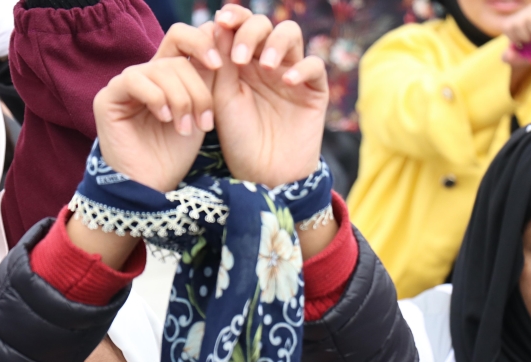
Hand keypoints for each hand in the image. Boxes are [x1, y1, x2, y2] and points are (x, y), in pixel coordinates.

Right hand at [93, 27, 219, 192]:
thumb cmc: (175, 155)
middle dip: (197, 90)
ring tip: (184, 128)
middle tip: (203, 122)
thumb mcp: (200, 114)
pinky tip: (164, 118)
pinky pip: (133, 80)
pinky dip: (155, 97)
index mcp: (167, 76)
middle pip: (176, 59)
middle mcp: (145, 76)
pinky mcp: (107, 98)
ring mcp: (124, 86)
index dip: (202, 43)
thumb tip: (221, 41)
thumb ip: (208, 80)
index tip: (220, 64)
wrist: (151, 188)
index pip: (182, 38)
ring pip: (159, 69)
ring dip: (180, 99)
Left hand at [211, 5, 326, 187]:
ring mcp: (291, 74)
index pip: (240, 26)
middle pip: (265, 24)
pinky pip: (314, 65)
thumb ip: (221, 63)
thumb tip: (216, 24)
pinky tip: (286, 81)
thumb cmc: (238, 140)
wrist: (264, 176)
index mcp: (241, 62)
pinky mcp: (314, 90)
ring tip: (267, 67)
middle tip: (241, 57)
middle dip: (251, 32)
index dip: (234, 17)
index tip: (221, 21)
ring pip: (291, 34)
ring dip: (276, 43)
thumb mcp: (222, 99)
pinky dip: (301, 68)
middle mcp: (266, 63)